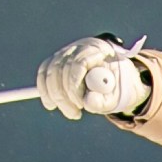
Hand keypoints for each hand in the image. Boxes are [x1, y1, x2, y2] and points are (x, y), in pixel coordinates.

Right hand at [38, 35, 152, 119]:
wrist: (116, 78)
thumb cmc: (117, 86)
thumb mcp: (116, 96)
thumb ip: (104, 101)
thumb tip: (88, 102)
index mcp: (99, 49)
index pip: (79, 64)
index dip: (75, 86)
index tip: (81, 105)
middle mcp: (79, 47)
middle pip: (61, 68)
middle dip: (64, 96)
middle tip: (75, 114)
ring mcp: (66, 52)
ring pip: (50, 73)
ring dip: (55, 96)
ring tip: (71, 112)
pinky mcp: (56, 61)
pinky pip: (44, 74)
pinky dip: (45, 90)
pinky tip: (51, 104)